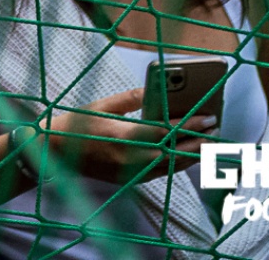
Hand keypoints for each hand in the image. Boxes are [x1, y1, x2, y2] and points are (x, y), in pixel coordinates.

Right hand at [41, 88, 211, 182]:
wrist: (54, 154)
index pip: (167, 131)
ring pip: (172, 167)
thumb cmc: (74, 126)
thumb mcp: (99, 106)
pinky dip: (176, 164)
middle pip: (176, 153)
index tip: (208, 118)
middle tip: (214, 131)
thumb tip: (152, 91)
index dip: (191, 125)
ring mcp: (131, 171)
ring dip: (191, 155)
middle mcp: (132, 158)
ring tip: (205, 143)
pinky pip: (161, 173)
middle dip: (198, 142)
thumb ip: (128, 99)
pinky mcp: (130, 179)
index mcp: (124, 136)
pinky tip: (183, 156)